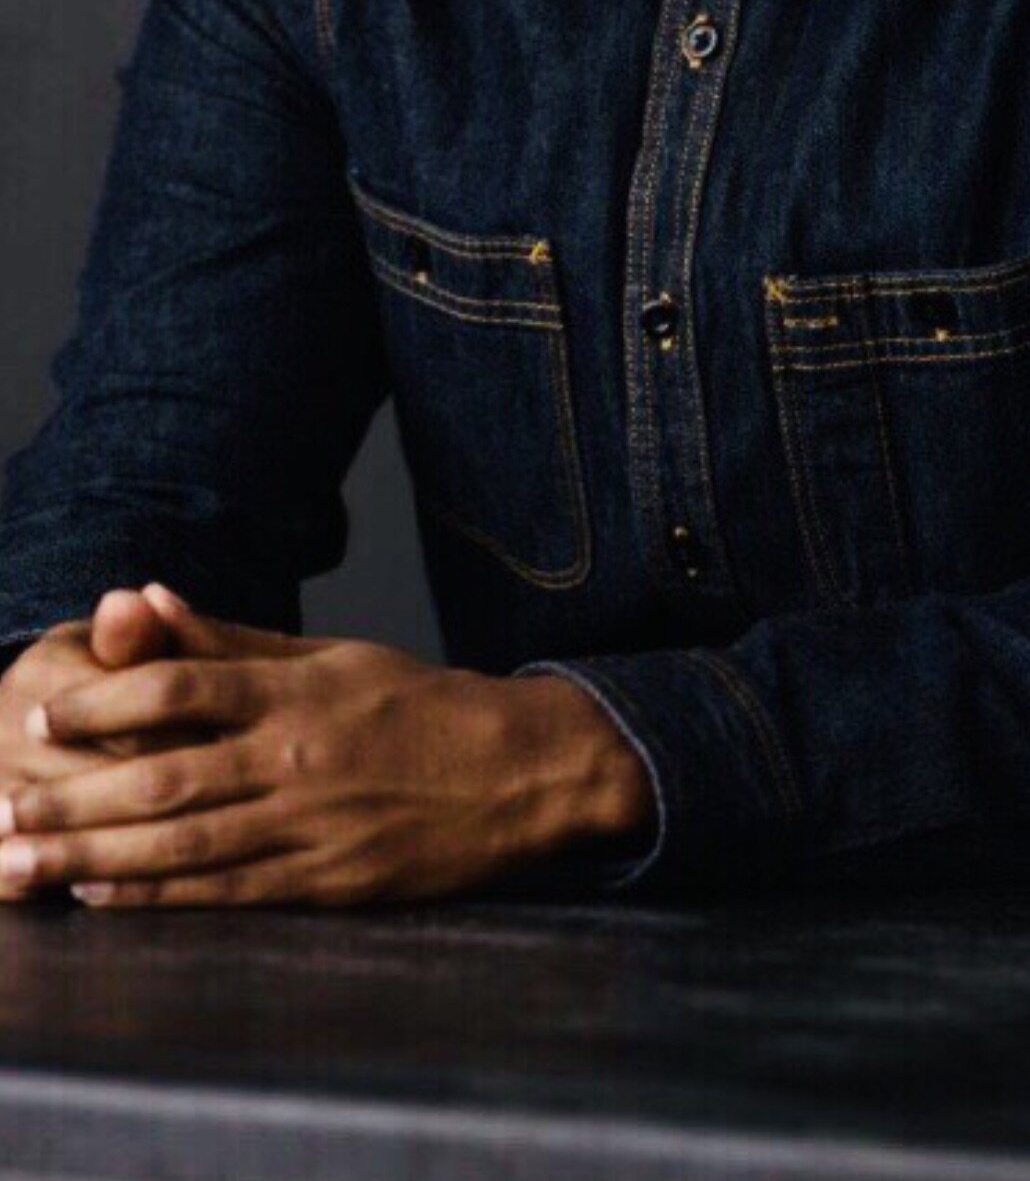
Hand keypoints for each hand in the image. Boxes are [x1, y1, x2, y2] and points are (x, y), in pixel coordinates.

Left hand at [0, 586, 654, 907]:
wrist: (516, 771)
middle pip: (163, 777)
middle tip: (1, 812)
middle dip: (71, 797)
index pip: (180, 687)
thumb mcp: (329, 655)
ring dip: (92, 854)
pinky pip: (225, 892)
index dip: (103, 703)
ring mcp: (310, 825)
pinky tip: (101, 890)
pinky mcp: (325, 882)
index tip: (41, 716)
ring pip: (181, 844)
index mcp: (295, 691)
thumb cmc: (416, 704)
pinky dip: (156, 894)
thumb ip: (231, 637)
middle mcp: (295, 757)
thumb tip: (144, 598)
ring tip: (26, 861)